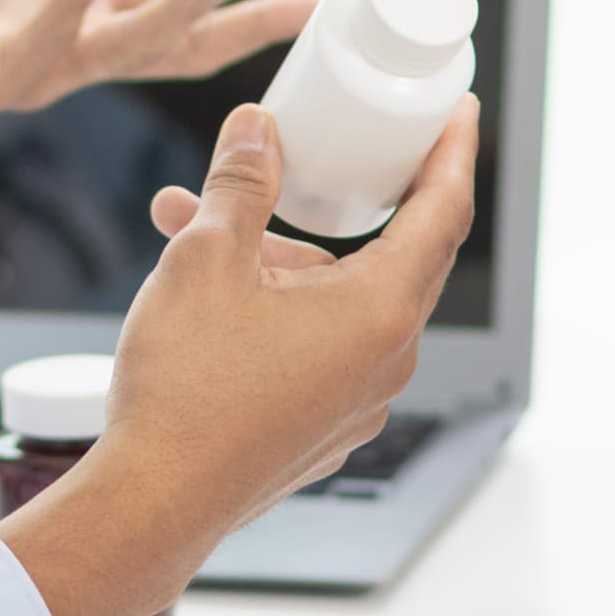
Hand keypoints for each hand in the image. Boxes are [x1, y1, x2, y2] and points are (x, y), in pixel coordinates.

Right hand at [109, 98, 477, 530]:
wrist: (155, 503)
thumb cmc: (187, 387)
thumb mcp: (206, 258)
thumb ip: (241, 183)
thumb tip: (258, 129)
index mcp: (382, 310)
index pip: (445, 210)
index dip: (454, 151)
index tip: (459, 112)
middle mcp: (388, 360)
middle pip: (393, 256)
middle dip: (344, 201)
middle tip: (330, 154)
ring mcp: (359, 403)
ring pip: (339, 303)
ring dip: (284, 259)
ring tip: (199, 225)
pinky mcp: (323, 431)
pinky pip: (319, 348)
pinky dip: (281, 310)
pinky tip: (215, 295)